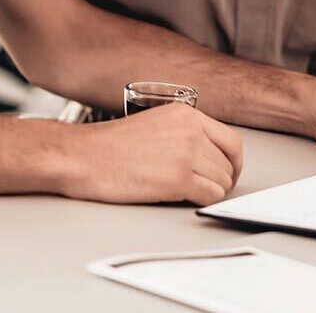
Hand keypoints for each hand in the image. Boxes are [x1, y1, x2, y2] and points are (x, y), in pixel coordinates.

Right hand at [59, 103, 243, 205]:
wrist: (82, 156)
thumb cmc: (110, 146)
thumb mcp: (156, 123)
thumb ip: (185, 133)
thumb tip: (210, 155)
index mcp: (187, 115)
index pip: (231, 141)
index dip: (233, 162)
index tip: (228, 173)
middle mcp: (191, 131)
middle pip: (228, 164)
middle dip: (221, 180)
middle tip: (207, 189)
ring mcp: (186, 154)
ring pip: (221, 182)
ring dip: (210, 191)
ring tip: (189, 193)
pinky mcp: (178, 178)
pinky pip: (210, 195)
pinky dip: (203, 201)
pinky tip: (185, 198)